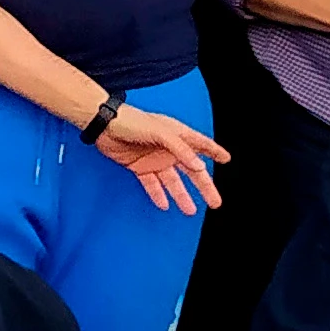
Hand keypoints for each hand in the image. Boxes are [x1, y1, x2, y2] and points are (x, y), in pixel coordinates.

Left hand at [95, 102, 228, 213]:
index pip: (200, 144)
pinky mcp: (139, 167)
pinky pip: (152, 184)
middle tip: (215, 201)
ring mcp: (154, 159)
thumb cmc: (131, 121)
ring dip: (182, 195)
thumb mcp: (160, 132)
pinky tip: (164, 204)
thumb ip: (180, 149)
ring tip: (191, 210)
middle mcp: (168, 148)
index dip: (214, 151)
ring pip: (173, 181)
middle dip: (204, 186)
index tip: (226, 159)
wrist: (103, 125)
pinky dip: (158, 194)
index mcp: (177, 134)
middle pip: (191, 170)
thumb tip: (199, 166)